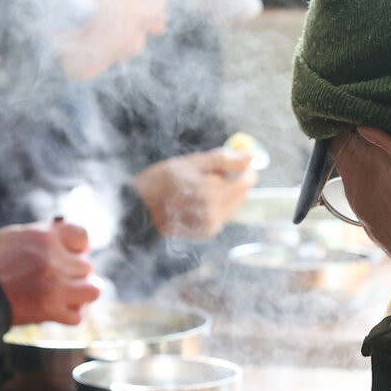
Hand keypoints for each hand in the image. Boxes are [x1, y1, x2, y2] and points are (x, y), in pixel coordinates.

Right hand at [0, 220, 101, 326]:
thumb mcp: (15, 237)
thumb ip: (44, 238)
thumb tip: (64, 241)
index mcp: (45, 236)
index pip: (82, 237)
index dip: (79, 247)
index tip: (74, 254)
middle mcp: (54, 259)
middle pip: (87, 266)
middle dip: (76, 272)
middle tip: (62, 278)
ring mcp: (55, 286)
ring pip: (92, 290)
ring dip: (82, 293)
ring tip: (69, 295)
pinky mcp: (50, 310)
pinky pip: (76, 315)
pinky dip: (68, 315)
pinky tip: (56, 311)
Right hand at [132, 148, 257, 239]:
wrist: (140, 208)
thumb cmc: (163, 180)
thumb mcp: (192, 162)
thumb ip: (223, 160)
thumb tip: (251, 157)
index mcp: (210, 191)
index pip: (247, 181)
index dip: (245, 170)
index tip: (236, 164)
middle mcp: (213, 212)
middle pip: (242, 194)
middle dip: (233, 182)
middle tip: (214, 175)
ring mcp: (210, 225)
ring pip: (233, 205)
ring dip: (224, 195)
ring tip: (200, 189)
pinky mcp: (206, 233)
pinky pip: (222, 216)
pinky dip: (215, 206)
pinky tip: (196, 202)